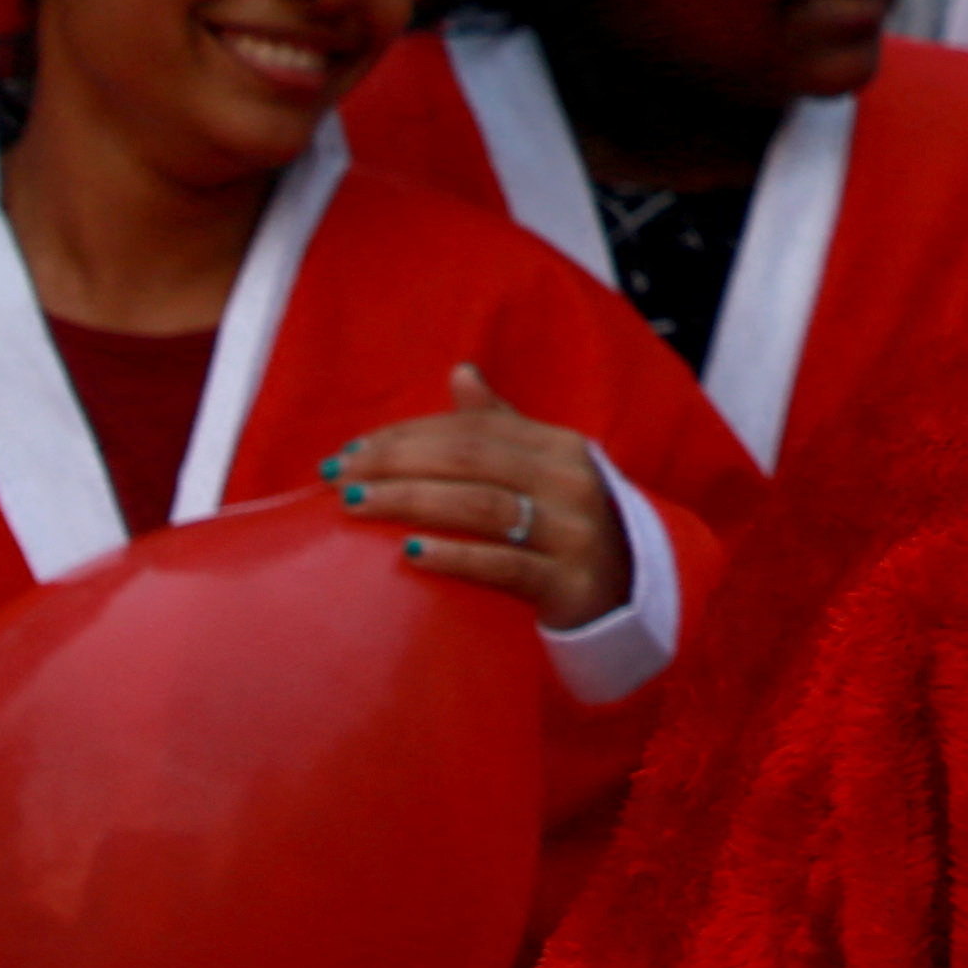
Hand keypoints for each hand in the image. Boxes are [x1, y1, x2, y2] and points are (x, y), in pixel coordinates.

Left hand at [330, 365, 634, 634]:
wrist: (628, 596)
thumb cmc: (565, 526)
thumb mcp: (543, 469)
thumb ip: (501, 425)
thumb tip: (461, 371)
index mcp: (559, 446)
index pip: (471, 428)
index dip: (407, 434)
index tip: (350, 452)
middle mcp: (570, 481)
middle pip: (470, 458)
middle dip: (396, 462)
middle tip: (339, 478)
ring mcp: (573, 533)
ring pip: (482, 505)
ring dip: (412, 501)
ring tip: (357, 506)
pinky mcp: (569, 583)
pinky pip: (506, 566)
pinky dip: (456, 556)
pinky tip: (411, 553)